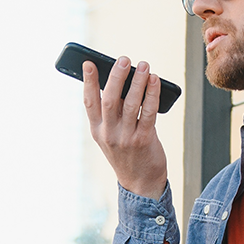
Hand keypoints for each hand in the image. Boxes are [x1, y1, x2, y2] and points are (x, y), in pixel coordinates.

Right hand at [82, 57, 168, 199]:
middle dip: (116, 77)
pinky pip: (149, 112)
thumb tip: (124, 81)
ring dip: (138, 82)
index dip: (88, 82)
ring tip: (144, 65)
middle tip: (124, 60)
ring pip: (130, 104)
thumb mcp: (112, 136)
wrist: (140, 183)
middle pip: (110, 100)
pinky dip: (152, 94)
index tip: (89, 63)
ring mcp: (126, 138)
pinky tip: (155, 81)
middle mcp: (108, 134)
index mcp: (97, 130)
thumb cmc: (128, 154)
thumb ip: (113, 114)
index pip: (89, 102)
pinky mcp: (144, 140)